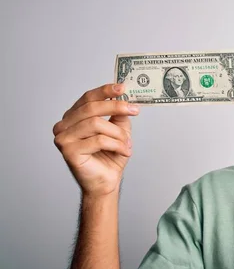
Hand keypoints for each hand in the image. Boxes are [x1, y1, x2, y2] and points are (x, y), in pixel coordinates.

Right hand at [53, 83, 139, 198]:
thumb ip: (118, 113)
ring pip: (96, 124)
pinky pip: (98, 140)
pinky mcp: (68, 151)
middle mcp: (64, 126)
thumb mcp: (118, 129)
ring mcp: (63, 138)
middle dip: (116, 107)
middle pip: (91, 108)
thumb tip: (124, 96)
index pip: (87, 98)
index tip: (122, 87)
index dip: (105, 91)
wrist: (106, 181)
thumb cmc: (109, 156)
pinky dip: (116, 145)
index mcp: (73, 117)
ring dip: (118, 133)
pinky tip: (124, 151)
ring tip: (128, 143)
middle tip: (134, 110)